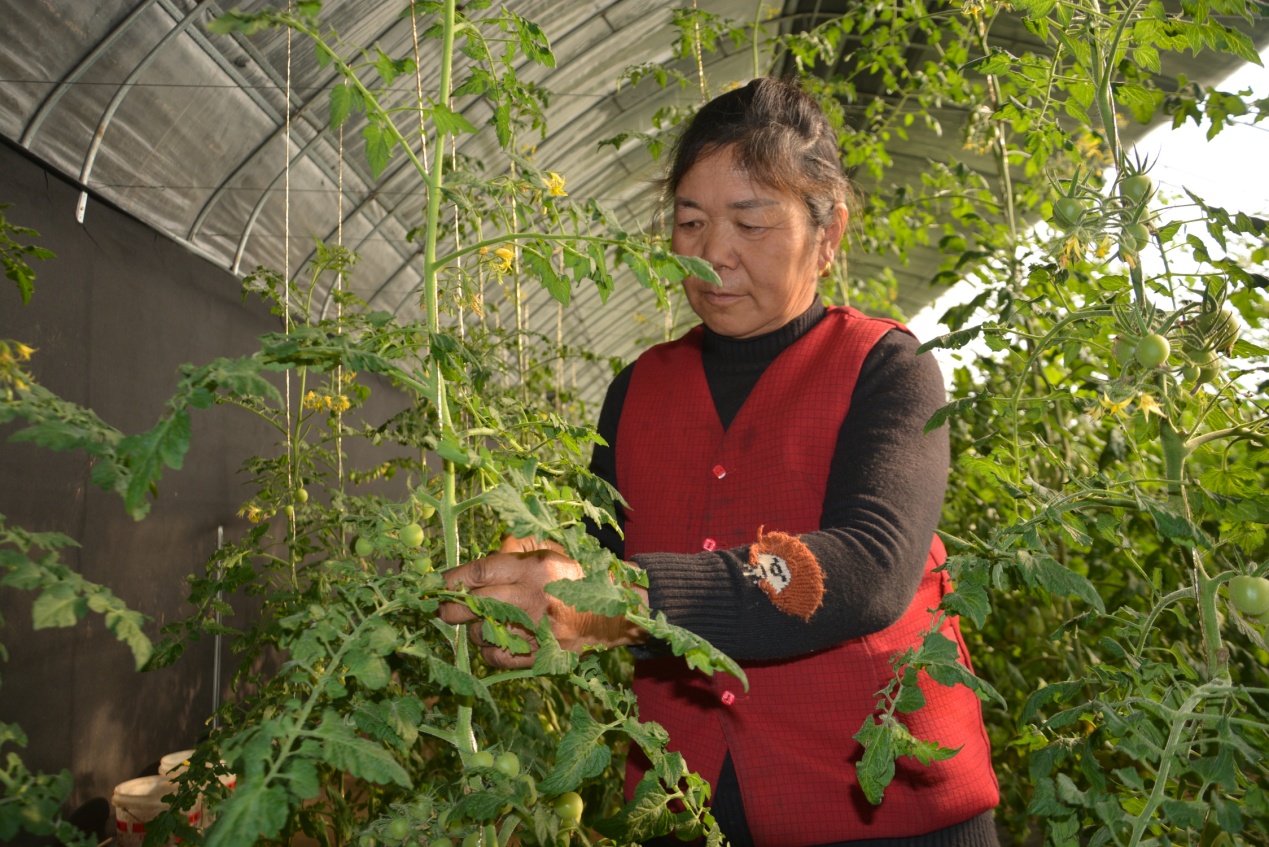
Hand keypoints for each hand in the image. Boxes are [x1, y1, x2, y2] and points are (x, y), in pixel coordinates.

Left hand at [438, 538, 646, 667]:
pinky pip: (498, 657)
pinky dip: (488, 650)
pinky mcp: (541, 655)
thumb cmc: (575, 577)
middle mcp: (533, 599)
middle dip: (450, 608)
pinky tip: (493, 640)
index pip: (480, 573)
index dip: (452, 579)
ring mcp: (537, 631)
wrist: (613, 612)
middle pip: (474, 605)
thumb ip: (514, 549)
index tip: (438, 583)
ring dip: (473, 628)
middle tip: (442, 608)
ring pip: (482, 633)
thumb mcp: (551, 550)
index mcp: (535, 568)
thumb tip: (480, 560)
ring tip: (477, 622)